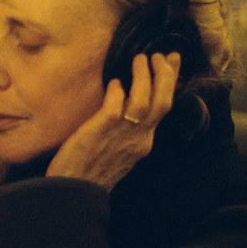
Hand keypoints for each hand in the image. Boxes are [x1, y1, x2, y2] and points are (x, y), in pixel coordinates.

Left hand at [46, 52, 180, 190]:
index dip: (170, 84)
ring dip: (145, 76)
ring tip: (141, 59)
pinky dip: (119, 91)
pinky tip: (115, 81)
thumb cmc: (89, 172)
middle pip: (163, 102)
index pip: (163, 109)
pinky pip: (116, 105)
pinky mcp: (102, 130)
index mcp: (143, 143)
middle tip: (162, 55)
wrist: (74, 193)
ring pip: (145, 101)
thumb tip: (124, 108)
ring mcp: (122, 135)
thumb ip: (125, 134)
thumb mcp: (118, 154)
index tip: (172, 63)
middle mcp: (138, 138)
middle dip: (166, 75)